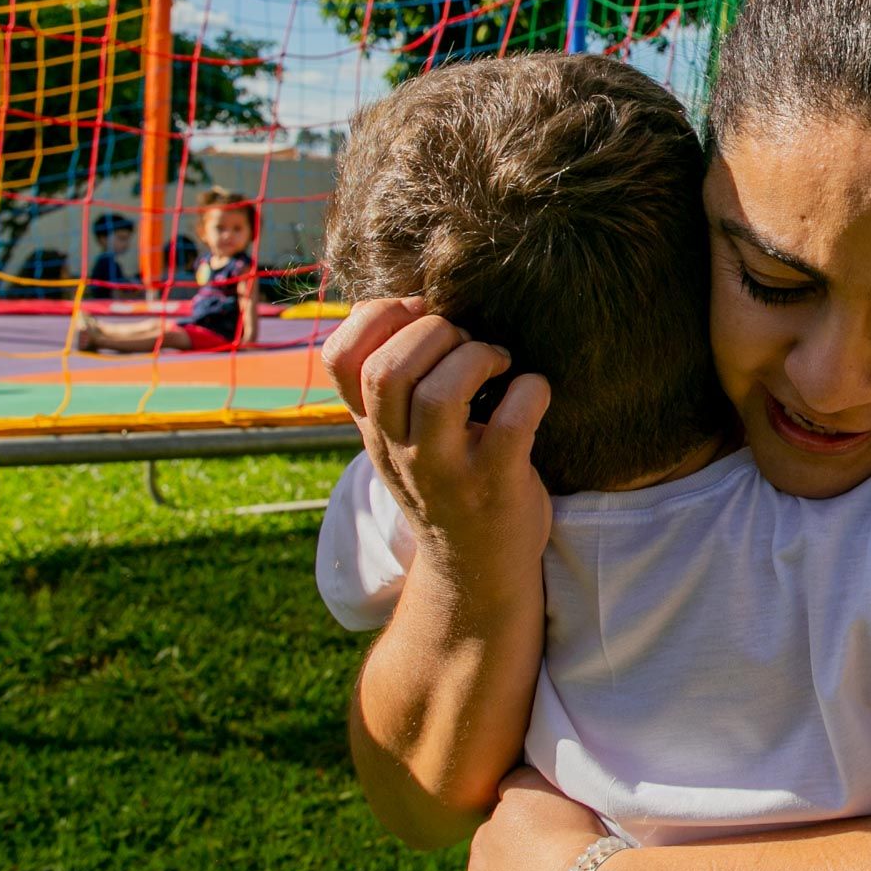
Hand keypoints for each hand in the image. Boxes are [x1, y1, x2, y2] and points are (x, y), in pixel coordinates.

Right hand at [321, 297, 553, 567]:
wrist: (477, 569)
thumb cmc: (448, 481)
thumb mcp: (401, 437)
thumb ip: (394, 383)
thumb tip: (411, 302)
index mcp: (373, 427)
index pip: (337, 358)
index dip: (375, 317)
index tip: (419, 313)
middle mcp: (399, 449)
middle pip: (387, 369)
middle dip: (434, 332)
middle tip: (468, 342)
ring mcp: (444, 472)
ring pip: (438, 394)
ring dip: (477, 358)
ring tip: (498, 363)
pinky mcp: (494, 486)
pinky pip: (510, 424)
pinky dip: (530, 391)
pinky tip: (532, 392)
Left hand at [468, 768, 609, 870]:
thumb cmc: (571, 839)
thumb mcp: (542, 787)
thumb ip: (518, 780)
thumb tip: (505, 784)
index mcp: (485, 835)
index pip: (502, 827)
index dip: (529, 830)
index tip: (555, 835)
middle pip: (496, 866)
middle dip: (519, 866)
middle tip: (559, 867)